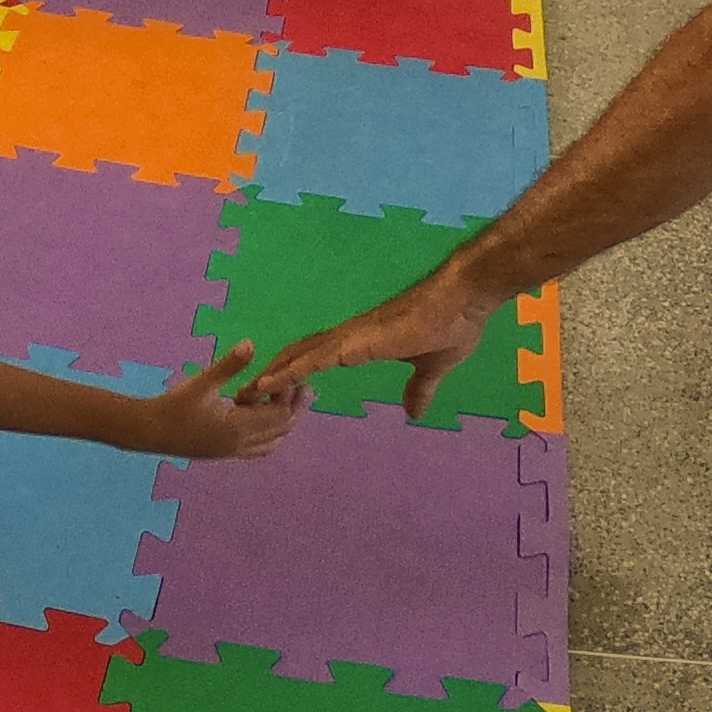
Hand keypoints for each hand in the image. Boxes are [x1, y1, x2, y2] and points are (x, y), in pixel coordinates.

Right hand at [145, 342, 305, 457]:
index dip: (289, 397)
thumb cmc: (174, 406)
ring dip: (282, 422)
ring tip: (286, 399)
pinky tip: (261, 413)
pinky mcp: (224, 452)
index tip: (294, 376)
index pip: (278, 416)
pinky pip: (258, 447)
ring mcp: (233, 452)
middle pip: (281, 431)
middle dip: (294, 409)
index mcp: (238, 428)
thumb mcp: (202, 383)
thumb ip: (229, 365)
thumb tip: (251, 343)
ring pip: (272, 442)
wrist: (149, 432)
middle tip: (304, 387)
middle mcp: (240, 445)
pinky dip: (269, 432)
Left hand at [253, 271, 498, 424]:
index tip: (274, 390)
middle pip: (300, 354)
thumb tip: (413, 413)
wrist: (465, 298)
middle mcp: (351, 336)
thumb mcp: (433, 367)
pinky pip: (319, 357)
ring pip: (302, 356)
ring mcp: (353, 336)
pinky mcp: (360, 341)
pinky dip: (294, 370)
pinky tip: (273, 383)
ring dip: (274, 374)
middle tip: (246, 395)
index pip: (318, 356)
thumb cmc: (451, 325)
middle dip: (273, 375)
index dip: (294, 371)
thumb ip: (419, 388)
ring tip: (248, 393)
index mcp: (364, 341)